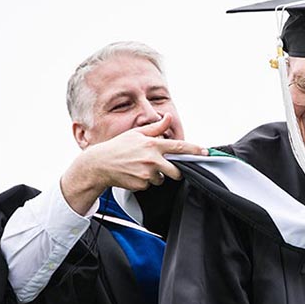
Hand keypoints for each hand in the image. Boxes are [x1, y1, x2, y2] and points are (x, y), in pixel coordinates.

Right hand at [61, 114, 207, 214]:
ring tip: (140, 168)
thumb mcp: (137, 134)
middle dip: (174, 171)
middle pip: (176, 170)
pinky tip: (134, 174)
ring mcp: (146, 173)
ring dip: (156, 176)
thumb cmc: (118, 147)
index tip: (205, 153)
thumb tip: (168, 118)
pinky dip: (145, 182)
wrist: (100, 164)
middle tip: (162, 166)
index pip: (179, 147)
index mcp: (152, 145)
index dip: (194, 150)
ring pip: (162, 179)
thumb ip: (156, 128)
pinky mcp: (141, 184)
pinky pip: (150, 185)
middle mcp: (151, 159)